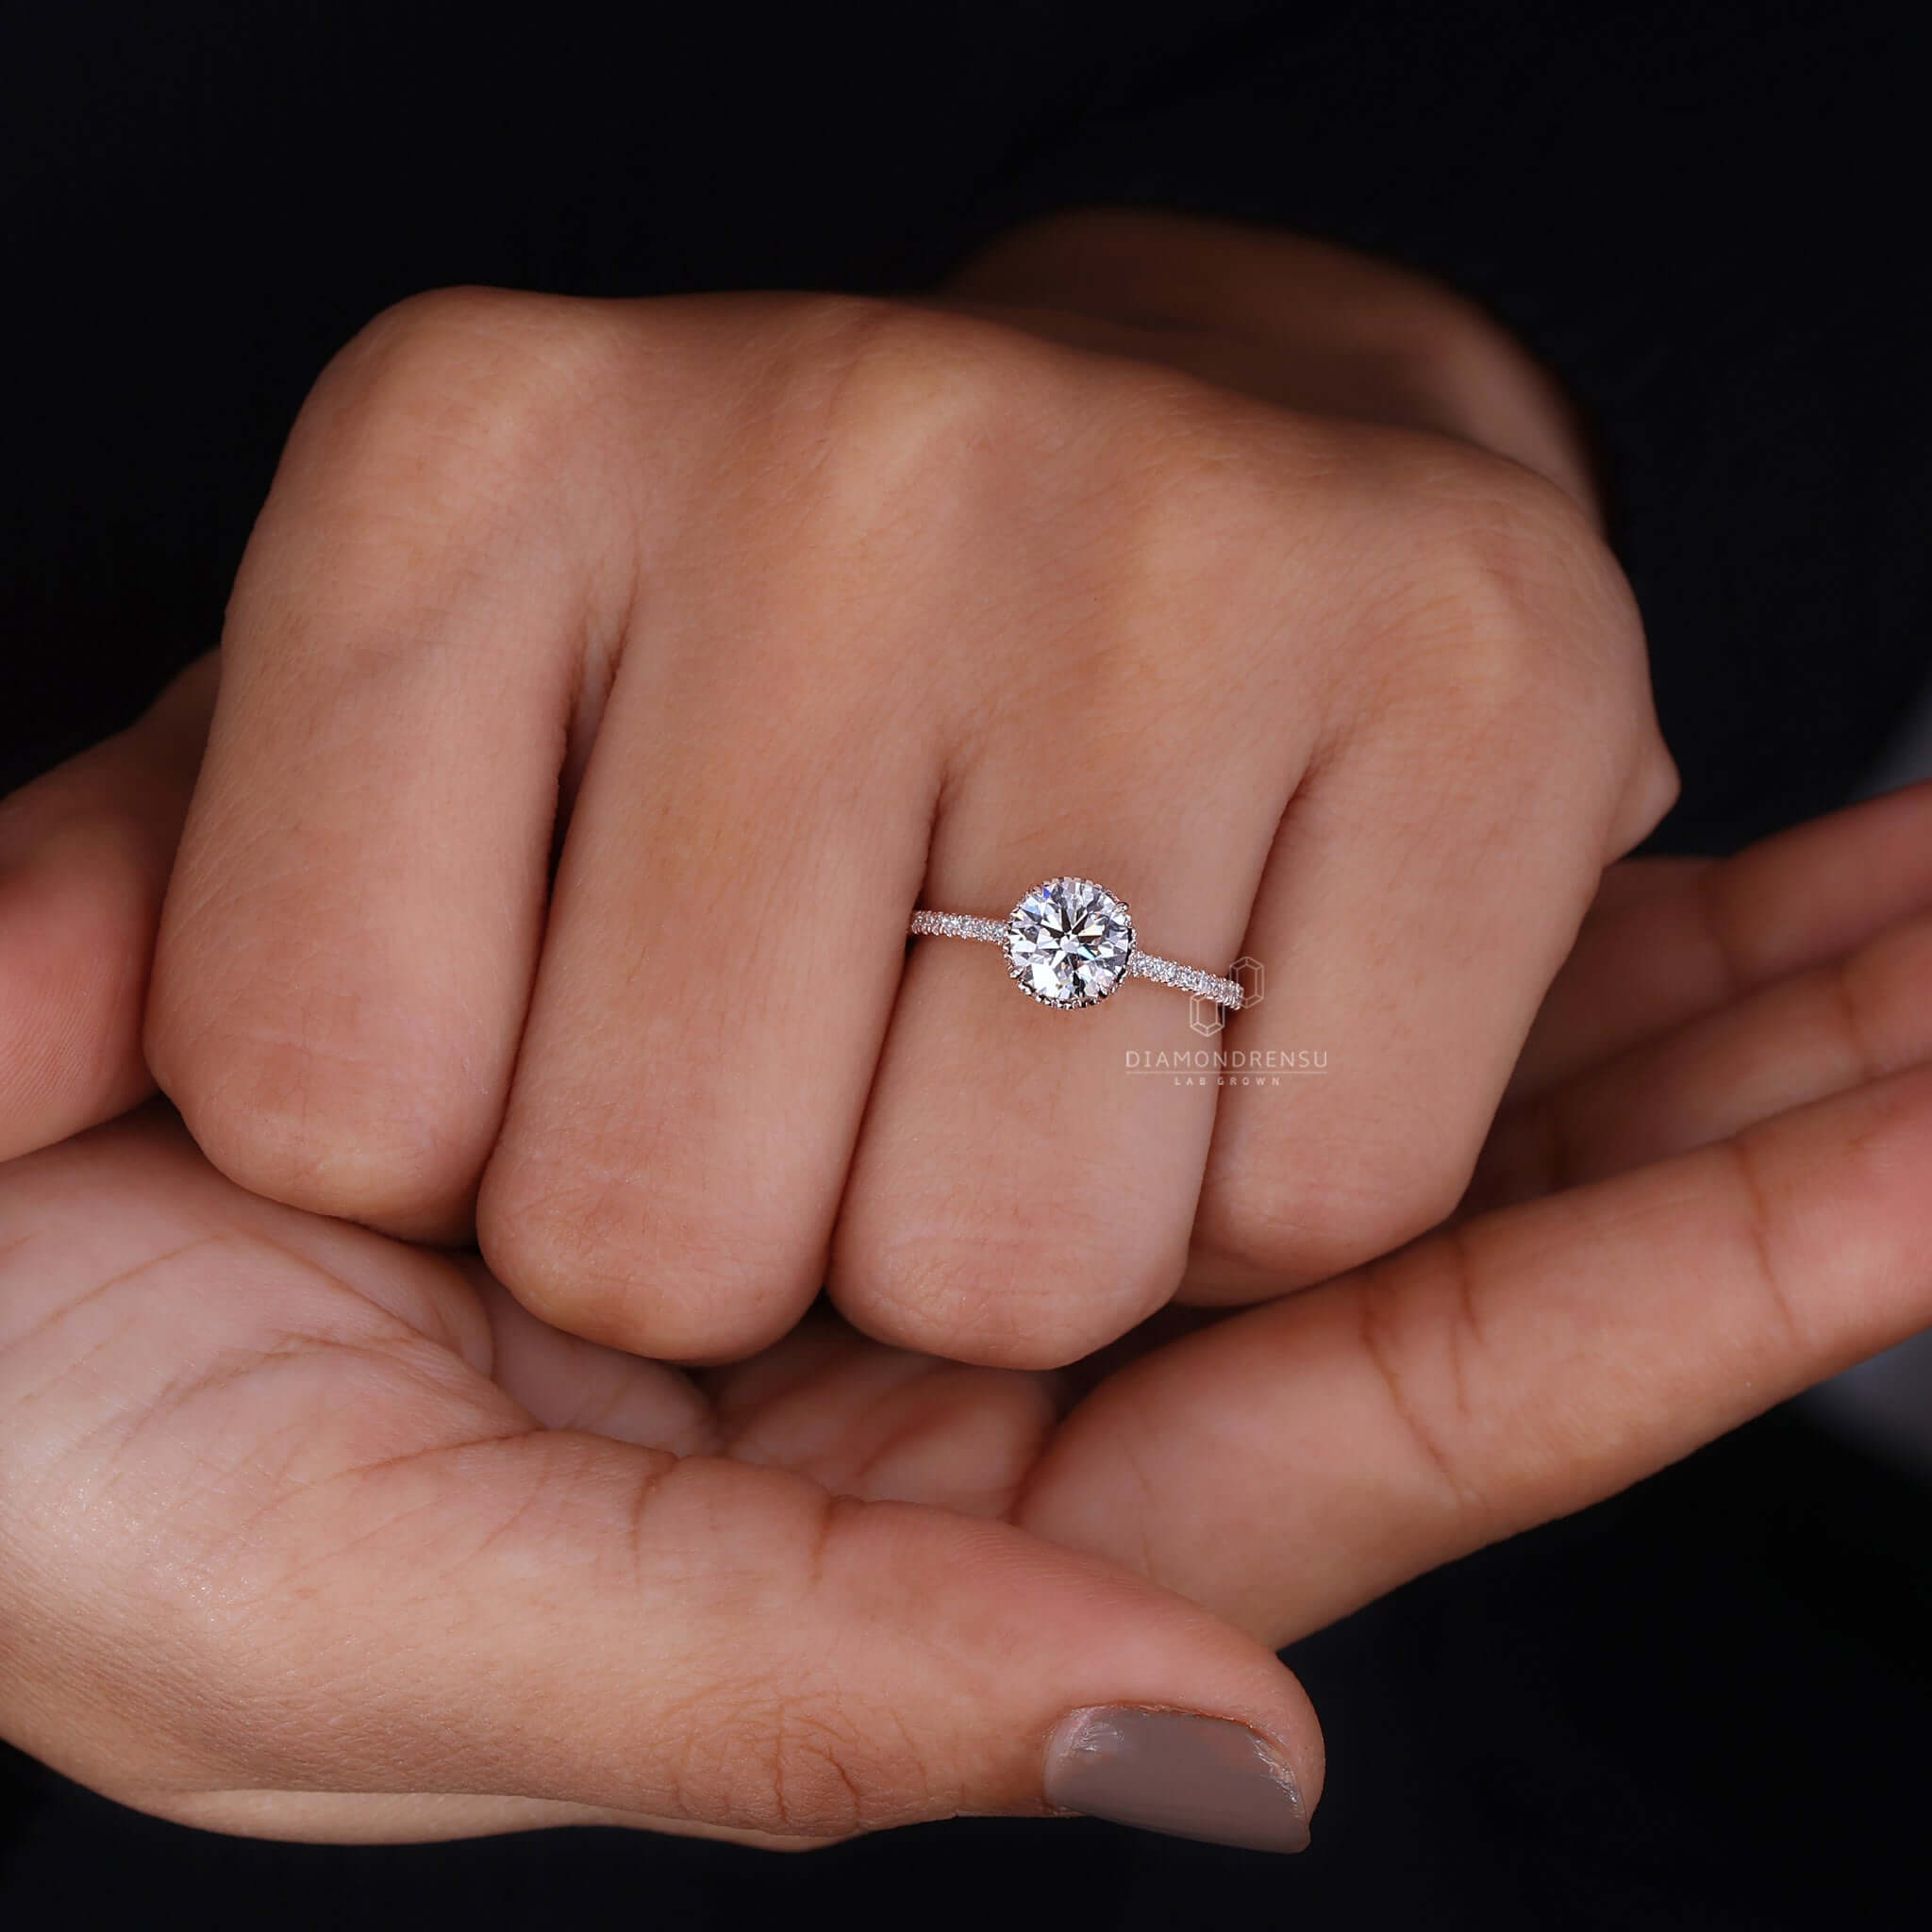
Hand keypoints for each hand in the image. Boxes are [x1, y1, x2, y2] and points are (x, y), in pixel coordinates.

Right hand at [7, 703, 1929, 1846]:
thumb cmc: (72, 1476)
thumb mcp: (377, 1618)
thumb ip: (784, 1695)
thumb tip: (1207, 1754)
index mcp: (907, 1548)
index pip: (1379, 1411)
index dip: (1670, 1294)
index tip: (1930, 1140)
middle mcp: (963, 1355)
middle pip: (1430, 1223)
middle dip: (1726, 1096)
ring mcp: (916, 1160)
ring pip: (1349, 1061)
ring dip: (1617, 968)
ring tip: (1888, 856)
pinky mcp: (824, 999)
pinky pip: (1180, 929)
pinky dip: (1395, 879)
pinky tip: (1577, 804)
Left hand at [126, 212, 1669, 1370]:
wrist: (1197, 537)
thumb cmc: (727, 752)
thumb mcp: (343, 822)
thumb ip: (134, 931)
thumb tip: (4, 1081)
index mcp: (464, 456)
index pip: (322, 1080)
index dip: (440, 1154)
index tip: (546, 1018)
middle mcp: (829, 430)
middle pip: (668, 1209)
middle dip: (739, 1235)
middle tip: (833, 1046)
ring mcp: (1178, 521)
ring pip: (1008, 1251)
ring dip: (998, 1242)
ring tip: (1034, 1025)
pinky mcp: (1491, 661)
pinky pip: (1319, 1211)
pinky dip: (1253, 1207)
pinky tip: (1240, 1005)